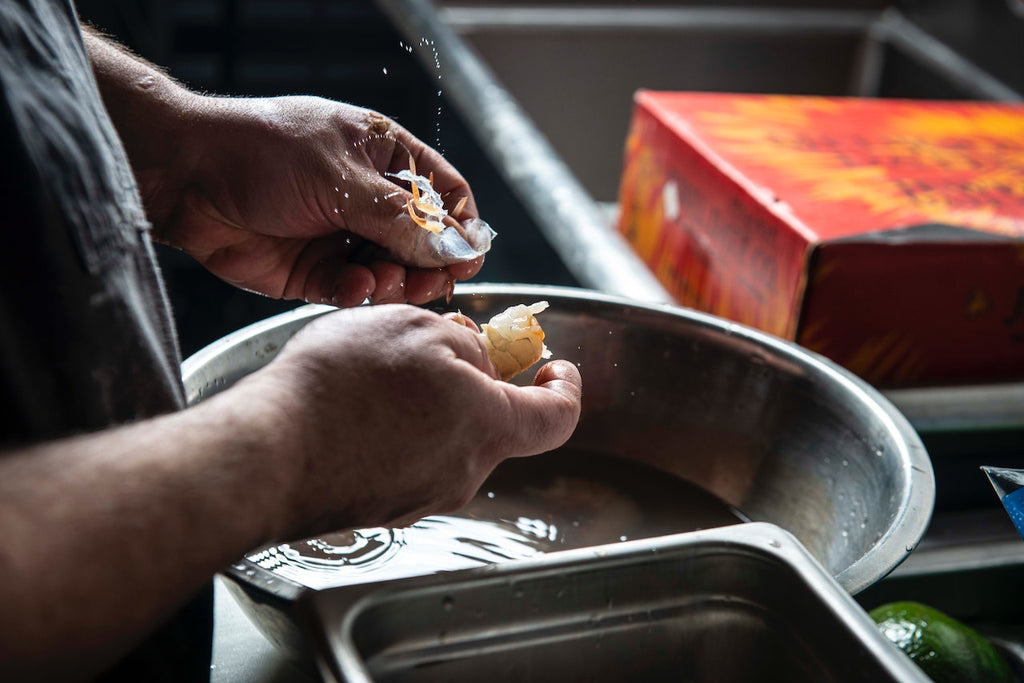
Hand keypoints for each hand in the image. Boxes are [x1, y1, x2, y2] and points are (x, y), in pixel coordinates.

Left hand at [149, 95, 484, 305]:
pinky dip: (355, 294)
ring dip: (393, 282)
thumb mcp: (340, 178)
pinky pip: (352, 291)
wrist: (185, 177)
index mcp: (384, 159)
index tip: (468, 258)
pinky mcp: (315, 272)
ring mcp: (342, 237)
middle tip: (426, 282)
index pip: (445, 194)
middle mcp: (368, 200)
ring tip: (379, 281)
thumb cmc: (261, 152)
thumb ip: (401, 219)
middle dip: (429, 265)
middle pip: (424, 243)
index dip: (462, 227)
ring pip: (392, 273)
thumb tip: (456, 247)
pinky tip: (347, 288)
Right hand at [245, 305, 581, 537]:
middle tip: (436, 349)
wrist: (267, 454)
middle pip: (493, 423)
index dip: (565, 389)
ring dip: (431, 404)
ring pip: (447, 440)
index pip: (558, 418)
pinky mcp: (385, 506)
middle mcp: (464, 472)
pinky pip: (409, 460)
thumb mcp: (413, 327)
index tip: (555, 368)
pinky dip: (398, 430)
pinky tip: (357, 407)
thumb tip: (476, 358)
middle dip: (476, 383)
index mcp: (487, 426)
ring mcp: (423, 496)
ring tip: (379, 373)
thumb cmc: (340, 387)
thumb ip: (463, 342)